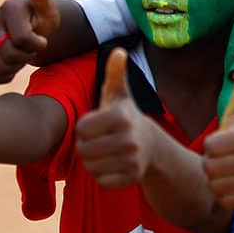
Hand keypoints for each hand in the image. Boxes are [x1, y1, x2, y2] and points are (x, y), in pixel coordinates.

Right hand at [0, 0, 60, 83]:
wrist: (33, 28)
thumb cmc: (43, 18)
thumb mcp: (48, 10)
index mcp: (8, 8)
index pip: (23, 39)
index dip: (37, 44)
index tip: (42, 40)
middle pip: (9, 53)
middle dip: (26, 55)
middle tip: (32, 49)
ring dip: (16, 65)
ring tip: (23, 53)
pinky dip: (6, 73)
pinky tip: (14, 64)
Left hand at [76, 48, 153, 188]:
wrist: (152, 146)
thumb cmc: (126, 117)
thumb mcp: (119, 95)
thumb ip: (114, 73)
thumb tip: (118, 50)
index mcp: (121, 116)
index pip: (81, 129)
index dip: (85, 128)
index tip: (98, 125)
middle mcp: (129, 139)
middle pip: (83, 150)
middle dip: (87, 147)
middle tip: (101, 141)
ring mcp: (132, 160)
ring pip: (90, 167)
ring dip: (93, 162)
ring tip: (106, 153)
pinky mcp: (132, 178)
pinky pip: (101, 182)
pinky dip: (103, 176)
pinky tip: (113, 166)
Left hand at [203, 67, 233, 208]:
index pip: (209, 146)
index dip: (211, 145)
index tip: (222, 143)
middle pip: (209, 167)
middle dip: (212, 163)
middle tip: (224, 159)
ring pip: (214, 184)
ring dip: (217, 179)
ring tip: (228, 172)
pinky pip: (221, 199)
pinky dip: (223, 194)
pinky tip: (232, 185)